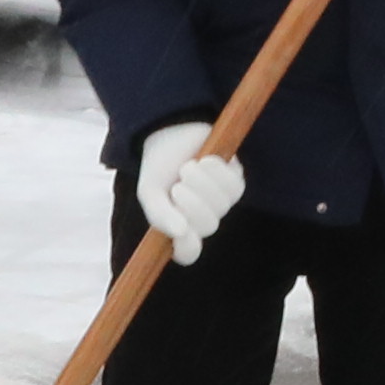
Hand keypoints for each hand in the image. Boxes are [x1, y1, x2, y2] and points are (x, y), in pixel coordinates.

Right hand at [138, 142, 246, 264]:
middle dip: (193, 203)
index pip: (188, 253)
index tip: (180, 228)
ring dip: (203, 183)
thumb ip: (159, 215)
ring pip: (222, 206)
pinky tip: (206, 160)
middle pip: (208, 227)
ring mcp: (220, 201)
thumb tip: (180, 233)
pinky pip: (235, 187)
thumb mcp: (150, 192)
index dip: (186, 245)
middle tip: (178, 183)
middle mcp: (202, 218)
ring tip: (188, 166)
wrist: (172, 130)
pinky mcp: (234, 181)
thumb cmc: (159, 166)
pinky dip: (218, 172)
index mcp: (179, 226)